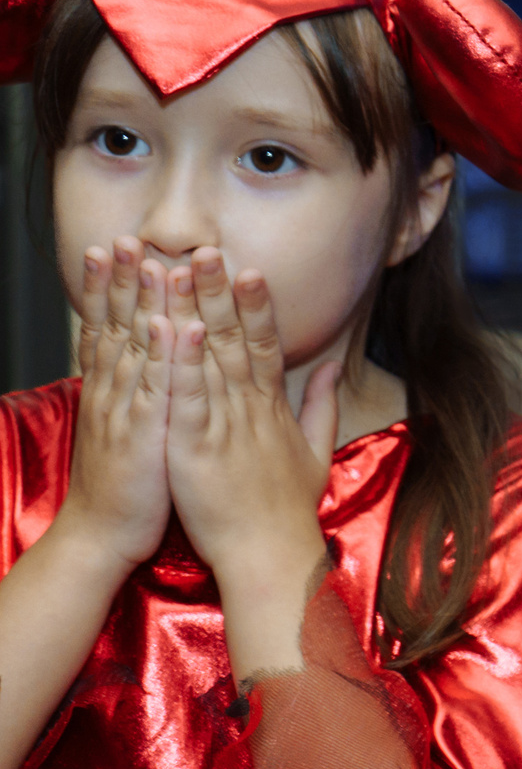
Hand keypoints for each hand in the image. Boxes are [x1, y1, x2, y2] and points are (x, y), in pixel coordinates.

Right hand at [58, 239, 173, 568]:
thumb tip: (152, 359)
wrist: (106, 533)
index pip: (112, 326)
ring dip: (139, 303)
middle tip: (125, 236)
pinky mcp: (144, 435)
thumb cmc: (132, 481)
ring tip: (146, 261)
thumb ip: (143, 388)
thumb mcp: (136, 424)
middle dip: (121, 280)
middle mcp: (115, 392)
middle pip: (117, 325)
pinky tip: (167, 324)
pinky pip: (154, 390)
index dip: (113, 287)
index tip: (120, 246)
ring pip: (133, 347)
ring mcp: (126, 411)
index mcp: (116, 388)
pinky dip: (161, 356)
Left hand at [164, 249, 337, 593]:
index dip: (257, 305)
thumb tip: (336, 368)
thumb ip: (323, 407)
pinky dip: (179, 359)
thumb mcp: (315, 453)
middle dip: (219, 290)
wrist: (271, 555)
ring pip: (207, 356)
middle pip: (235, 338)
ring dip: (192, 309)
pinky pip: (186, 394)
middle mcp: (249, 408)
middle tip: (207, 247)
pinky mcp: (196, 446)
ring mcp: (223, 424)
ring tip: (176, 270)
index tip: (249, 267)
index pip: (267, 345)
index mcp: (272, 409)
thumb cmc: (288, 512)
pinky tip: (170, 327)